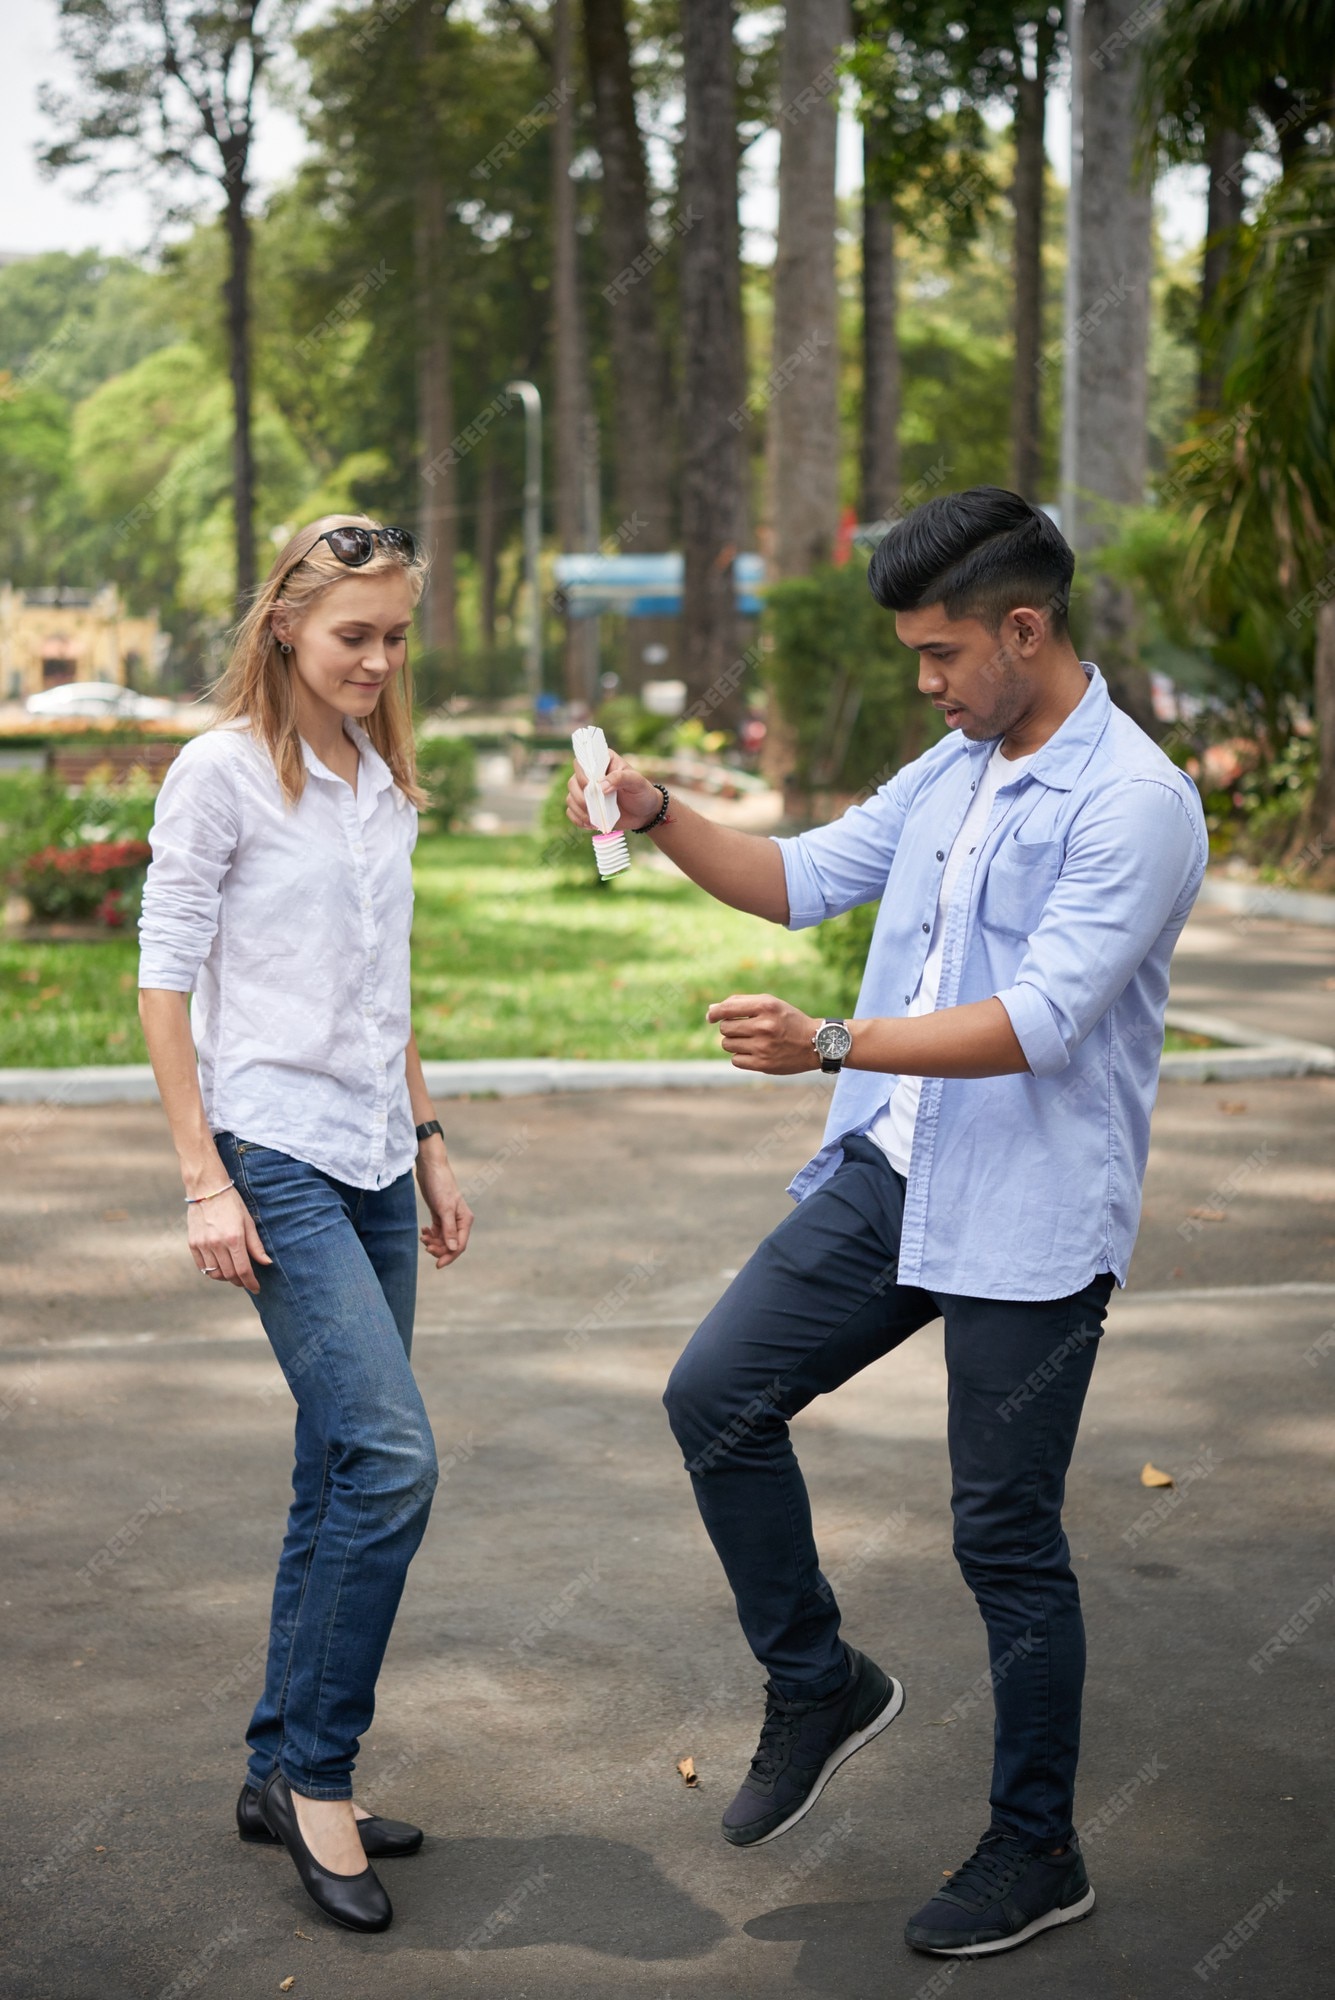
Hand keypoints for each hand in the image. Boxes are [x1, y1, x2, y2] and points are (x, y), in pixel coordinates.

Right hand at [188, 1186, 272, 1292]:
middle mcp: (217, 1244)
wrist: (207, 1189)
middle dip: (239, 1281)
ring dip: (225, 1278)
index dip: (251, 1283)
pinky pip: (202, 1267)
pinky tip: (219, 1267)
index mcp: (234, 1238)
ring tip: (232, 1273)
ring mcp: (203, 1245)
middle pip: (229, 1275)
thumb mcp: (248, 1222)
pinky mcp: (193, 1244)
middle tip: (245, 1281)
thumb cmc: (232, 1204)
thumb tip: (266, 1263)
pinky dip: (211, 1271)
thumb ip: (256, 1245)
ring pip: (214, 1274)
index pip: (244, 1270)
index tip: (256, 1288)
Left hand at [416, 1150, 473, 1267]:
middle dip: (439, 1249)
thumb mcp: (444, 1208)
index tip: (437, 1265)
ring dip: (433, 1242)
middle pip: (451, 1244)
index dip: (449, 1256)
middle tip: (426, 1247)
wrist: (430, 1168)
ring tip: (423, 1237)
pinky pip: (437, 1232)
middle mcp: (459, 1221)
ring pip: (443, 1239)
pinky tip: (423, 1231)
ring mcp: (449, 1218)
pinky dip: (430, 1234)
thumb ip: (449, 1229)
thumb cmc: (440, 1185)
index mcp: (465, 1220)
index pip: (459, 1245)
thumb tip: (452, 1250)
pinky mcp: (440, 1215)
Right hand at [566, 749, 662, 833]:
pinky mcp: (586, 807)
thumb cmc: (642, 793)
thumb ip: (620, 778)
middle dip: (580, 797)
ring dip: (579, 810)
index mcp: (603, 761)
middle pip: (572, 782)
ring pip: (570, 798)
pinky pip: (572, 812)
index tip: (592, 787)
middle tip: (594, 807)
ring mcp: (586, 791)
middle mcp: (590, 775)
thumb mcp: (637, 782)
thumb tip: (600, 786)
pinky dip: (578, 820)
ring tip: (594, 820)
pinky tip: (591, 825)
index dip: (583, 774)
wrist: (644, 813)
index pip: (584, 761)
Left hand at [706, 993, 822, 1073]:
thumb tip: (711, 1010)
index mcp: (765, 1006)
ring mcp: (763, 1046)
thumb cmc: (788, 1020)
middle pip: (725, 1028)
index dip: (714, 1013)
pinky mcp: (763, 1064)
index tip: (711, 1017)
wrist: (816, 1043)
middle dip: (730, 1028)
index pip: (727, 1008)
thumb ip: (741, 1003)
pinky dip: (740, 1056)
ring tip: (751, 1040)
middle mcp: (764, 1026)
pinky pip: (735, 1060)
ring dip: (734, 1042)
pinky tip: (754, 1052)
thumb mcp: (770, 1004)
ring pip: (727, 1044)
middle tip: (744, 1029)